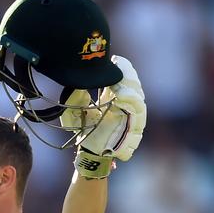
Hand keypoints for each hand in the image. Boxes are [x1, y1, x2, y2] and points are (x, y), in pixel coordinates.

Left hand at [62, 55, 146, 177]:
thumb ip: (75, 100)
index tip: (115, 59)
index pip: (124, 80)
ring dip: (130, 84)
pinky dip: (131, 101)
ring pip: (138, 96)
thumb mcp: (77, 113)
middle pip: (134, 85)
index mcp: (116, 100)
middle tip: (119, 64)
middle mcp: (127, 107)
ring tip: (122, 75)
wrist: (92, 153)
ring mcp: (132, 117)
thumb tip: (76, 87)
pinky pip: (136, 111)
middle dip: (128, 73)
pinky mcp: (134, 127)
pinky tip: (123, 95)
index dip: (122, 69)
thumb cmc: (87, 133)